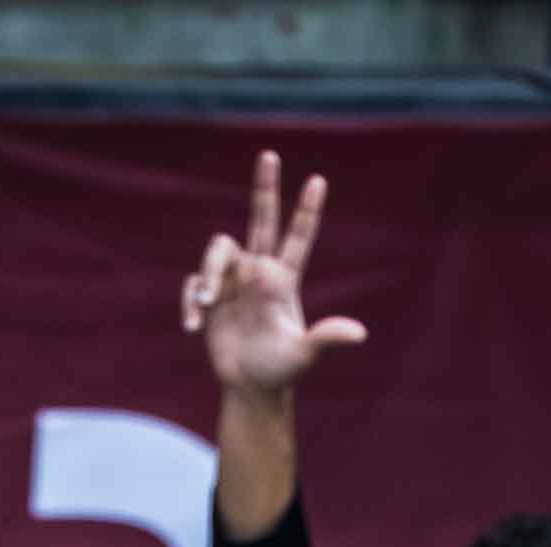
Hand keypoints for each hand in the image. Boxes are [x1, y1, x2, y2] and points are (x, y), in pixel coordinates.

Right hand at [181, 149, 366, 398]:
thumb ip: (326, 338)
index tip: (319, 180)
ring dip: (208, 274)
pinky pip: (194, 283)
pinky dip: (191, 302)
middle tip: (271, 154)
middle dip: (266, 187)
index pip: (298, 238)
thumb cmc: (280, 371)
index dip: (307, 211)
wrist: (250, 388)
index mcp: (282, 280)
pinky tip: (193, 327)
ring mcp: (233, 281)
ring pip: (217, 250)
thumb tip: (360, 334)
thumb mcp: (304, 355)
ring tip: (207, 306)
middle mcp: (258, 272)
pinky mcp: (209, 297)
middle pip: (262, 219)